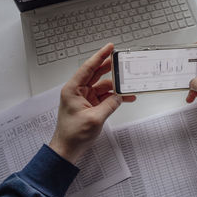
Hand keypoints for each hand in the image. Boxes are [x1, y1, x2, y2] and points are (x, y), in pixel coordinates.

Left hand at [49, 43, 135, 163]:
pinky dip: (114, 97)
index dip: (99, 56)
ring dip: (115, 87)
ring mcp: (84, 99)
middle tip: (121, 60)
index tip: (109, 48)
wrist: (67, 149)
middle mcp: (78, 91)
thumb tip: (119, 96)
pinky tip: (124, 98)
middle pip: (96, 74)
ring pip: (103, 86)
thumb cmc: (72, 135)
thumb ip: (109, 105)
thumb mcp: (95, 119)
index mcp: (73, 89)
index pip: (88, 68)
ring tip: (128, 85)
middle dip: (109, 67)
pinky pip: (105, 97)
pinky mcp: (90, 106)